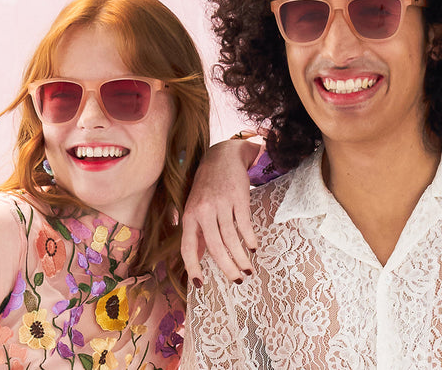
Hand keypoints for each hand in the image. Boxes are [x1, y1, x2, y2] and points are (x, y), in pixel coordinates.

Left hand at [181, 140, 258, 285]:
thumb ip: (197, 230)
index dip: (192, 268)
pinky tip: (253, 248)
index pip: (188, 247)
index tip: (200, 284)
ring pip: (231, 239)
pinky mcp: (238, 197)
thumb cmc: (207, 185)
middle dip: (227, 268)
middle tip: (237, 281)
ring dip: (241, 258)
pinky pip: (244, 224)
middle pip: (215, 247)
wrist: (222, 156)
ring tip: (248, 270)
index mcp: (189, 215)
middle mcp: (203, 211)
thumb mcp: (195, 206)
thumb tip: (198, 257)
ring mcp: (221, 204)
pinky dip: (249, 239)